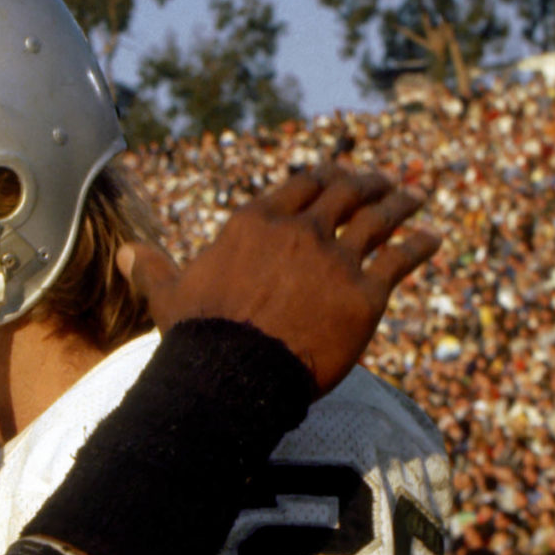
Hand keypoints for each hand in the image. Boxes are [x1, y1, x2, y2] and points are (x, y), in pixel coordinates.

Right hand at [117, 163, 440, 396]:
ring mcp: (335, 260)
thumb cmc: (198, 339)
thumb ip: (154, 269)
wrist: (230, 379)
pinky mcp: (365, 295)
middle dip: (368, 183)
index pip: (299, 185)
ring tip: (415, 198)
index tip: (338, 175)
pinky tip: (433, 239)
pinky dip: (420, 245)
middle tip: (384, 182)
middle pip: (345, 192)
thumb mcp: (169, 296)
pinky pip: (401, 259)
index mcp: (255, 224)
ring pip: (380, 218)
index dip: (323, 176)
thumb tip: (122, 255)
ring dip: (402, 203)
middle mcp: (299, 232)